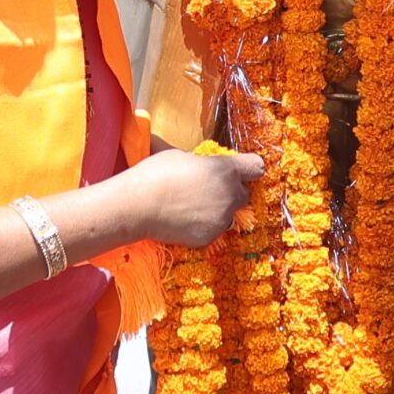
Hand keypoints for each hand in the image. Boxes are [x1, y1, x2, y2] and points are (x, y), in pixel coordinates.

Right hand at [120, 146, 263, 246]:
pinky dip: (202, 226)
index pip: (256, 167)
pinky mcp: (210, 238)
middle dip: (230, 192)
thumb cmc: (156, 173)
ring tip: (190, 207)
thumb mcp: (182, 156)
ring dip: (216, 211)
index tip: (242, 171)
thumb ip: (203, 164)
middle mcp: (230, 195)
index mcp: (226, 169)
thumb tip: (202, 168)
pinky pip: (212, 230)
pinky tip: (183, 221)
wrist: (138, 206)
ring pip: (227, 215)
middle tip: (207, 191)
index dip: (249, 168)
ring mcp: (221, 219)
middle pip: (243, 194)